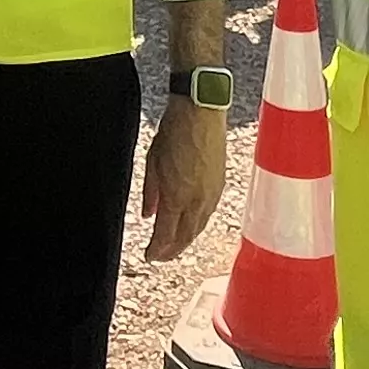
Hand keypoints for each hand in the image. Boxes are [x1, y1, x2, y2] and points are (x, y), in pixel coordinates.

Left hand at [141, 99, 227, 262]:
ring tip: (175, 247)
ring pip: (199, 228)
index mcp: (177, 196)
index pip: (166, 235)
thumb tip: (149, 215)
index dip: (157, 250)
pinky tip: (192, 226)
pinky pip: (208, 214)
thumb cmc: (174, 132)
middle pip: (185, 237)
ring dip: (186, 241)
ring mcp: (211, 193)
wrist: (201, 111)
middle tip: (160, 257)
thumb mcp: (152, 162)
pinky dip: (198, 225)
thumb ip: (151, 193)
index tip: (149, 256)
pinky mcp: (220, 185)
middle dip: (171, 251)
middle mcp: (197, 200)